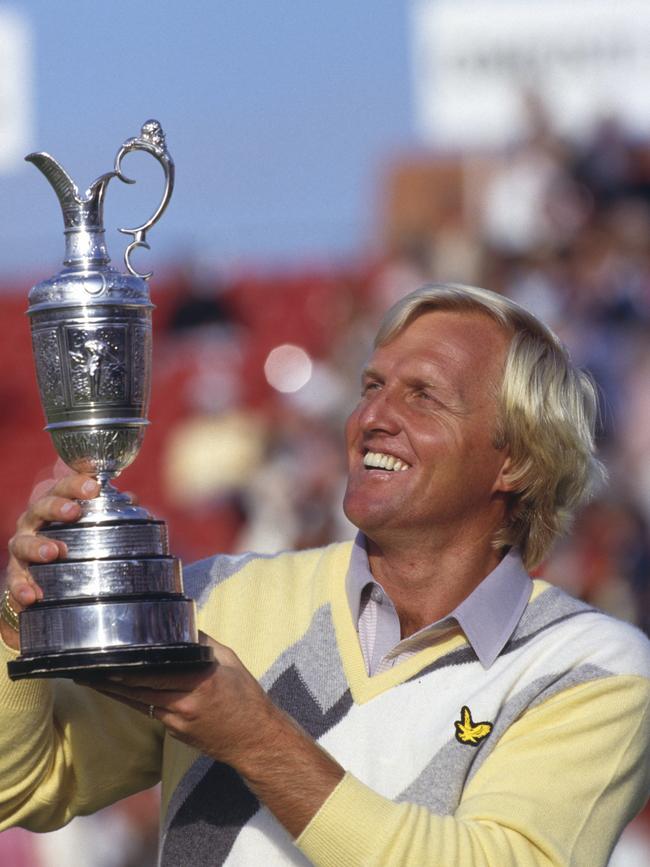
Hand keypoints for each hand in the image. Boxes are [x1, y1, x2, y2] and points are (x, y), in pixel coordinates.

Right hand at [2, 470, 99, 648]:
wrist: (42, 576)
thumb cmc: (71, 541)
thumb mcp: (90, 525)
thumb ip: (110, 513)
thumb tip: (132, 499)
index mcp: (54, 506)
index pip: (63, 488)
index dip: (77, 485)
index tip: (93, 487)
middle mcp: (35, 522)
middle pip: (40, 507)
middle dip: (56, 507)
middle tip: (73, 512)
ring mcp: (22, 547)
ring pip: (24, 542)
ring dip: (37, 546)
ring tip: (53, 553)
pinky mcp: (16, 574)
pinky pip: (15, 580)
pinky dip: (22, 588)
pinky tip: (33, 595)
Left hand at [81, 634, 282, 768]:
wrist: (255, 739)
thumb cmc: (246, 697)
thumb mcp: (229, 661)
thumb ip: (203, 644)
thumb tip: (182, 624)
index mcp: (199, 682)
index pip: (154, 673)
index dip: (127, 669)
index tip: (107, 659)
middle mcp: (184, 704)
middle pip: (137, 690)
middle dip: (109, 680)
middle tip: (86, 670)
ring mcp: (177, 722)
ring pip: (138, 703)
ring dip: (114, 693)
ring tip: (92, 681)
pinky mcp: (175, 733)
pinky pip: (150, 712)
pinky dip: (134, 701)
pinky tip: (120, 692)